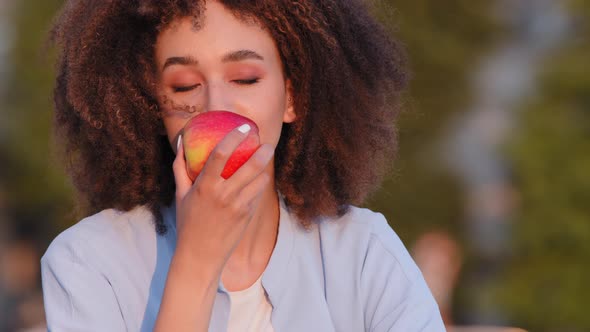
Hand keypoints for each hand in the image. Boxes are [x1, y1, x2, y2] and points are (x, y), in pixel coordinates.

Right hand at [172, 124, 273, 275]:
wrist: (200, 256)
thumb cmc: (188, 223)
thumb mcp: (181, 195)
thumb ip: (180, 167)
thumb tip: (180, 142)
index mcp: (205, 186)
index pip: (221, 154)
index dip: (234, 137)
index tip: (243, 127)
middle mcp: (224, 194)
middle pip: (250, 166)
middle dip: (262, 152)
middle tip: (266, 142)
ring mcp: (238, 206)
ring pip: (260, 181)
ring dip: (265, 168)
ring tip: (265, 158)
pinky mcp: (247, 216)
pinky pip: (258, 195)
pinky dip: (260, 185)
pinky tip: (259, 179)